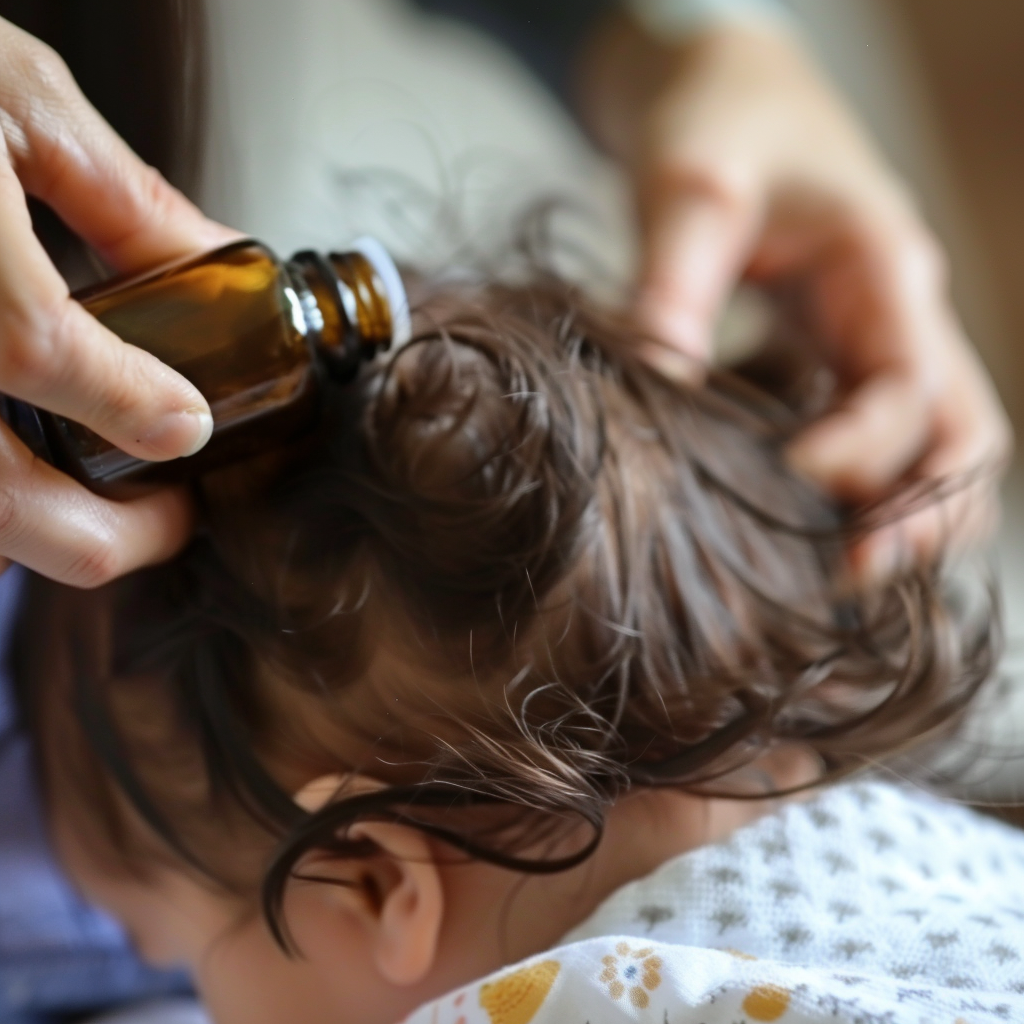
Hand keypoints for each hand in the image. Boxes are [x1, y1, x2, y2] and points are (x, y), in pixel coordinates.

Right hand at [0, 18, 237, 585]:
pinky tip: (18, 475)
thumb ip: (120, 197)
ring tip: (94, 503)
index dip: (134, 406)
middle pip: (2, 506)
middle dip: (112, 537)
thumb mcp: (12, 98)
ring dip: (38, 538)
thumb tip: (209, 260)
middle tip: (166, 515)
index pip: (34, 349)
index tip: (190, 425)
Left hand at [580, 18, 1011, 579]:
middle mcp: (902, 312)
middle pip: (962, 434)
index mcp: (883, 267)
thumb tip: (656, 396)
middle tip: (847, 577)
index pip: (912, 387)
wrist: (727, 89)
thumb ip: (672, 290)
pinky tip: (802, 520)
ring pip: (936, 444)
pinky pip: (884, 437)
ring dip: (903, 511)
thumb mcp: (686, 191)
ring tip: (834, 571)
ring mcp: (881, 337)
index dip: (862, 451)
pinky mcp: (846, 354)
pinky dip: (865, 487)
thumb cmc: (716, 122)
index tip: (787, 478)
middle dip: (919, 511)